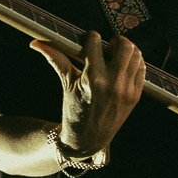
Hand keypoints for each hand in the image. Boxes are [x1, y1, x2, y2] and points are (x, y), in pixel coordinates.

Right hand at [30, 31, 145, 156]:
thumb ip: (56, 59)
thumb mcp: (67, 83)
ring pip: (136, 55)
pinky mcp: (136, 96)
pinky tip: (124, 66)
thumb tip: (36, 43)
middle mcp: (113, 83)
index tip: (90, 39)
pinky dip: (135, 63)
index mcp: (93, 79)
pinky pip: (141, 69)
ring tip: (116, 55)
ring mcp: (127, 90)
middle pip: (124, 46)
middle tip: (108, 45)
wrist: (88, 139)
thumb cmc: (74, 110)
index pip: (96, 43)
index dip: (92, 38)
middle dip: (116, 41)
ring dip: (127, 50)